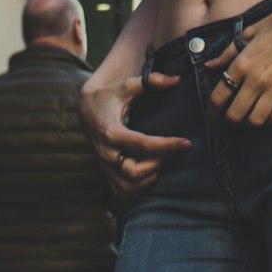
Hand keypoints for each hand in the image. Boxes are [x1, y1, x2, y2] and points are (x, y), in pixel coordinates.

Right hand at [80, 71, 189, 196]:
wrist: (85, 109)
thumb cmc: (109, 96)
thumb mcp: (127, 85)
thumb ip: (151, 81)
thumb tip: (177, 80)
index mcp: (112, 132)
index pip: (143, 145)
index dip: (167, 145)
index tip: (186, 143)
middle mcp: (106, 153)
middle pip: (134, 172)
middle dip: (156, 165)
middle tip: (167, 152)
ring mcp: (104, 165)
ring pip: (128, 187)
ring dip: (148, 179)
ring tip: (159, 162)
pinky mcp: (105, 173)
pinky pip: (121, 192)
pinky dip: (137, 189)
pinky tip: (149, 175)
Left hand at [205, 0, 271, 127]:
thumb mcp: (248, 32)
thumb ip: (228, 52)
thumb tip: (209, 66)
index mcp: (242, 63)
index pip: (218, 97)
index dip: (211, 112)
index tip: (211, 118)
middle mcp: (256, 79)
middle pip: (234, 114)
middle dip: (228, 121)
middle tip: (229, 121)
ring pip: (255, 120)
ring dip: (249, 123)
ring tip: (249, 118)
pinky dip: (271, 122)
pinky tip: (269, 116)